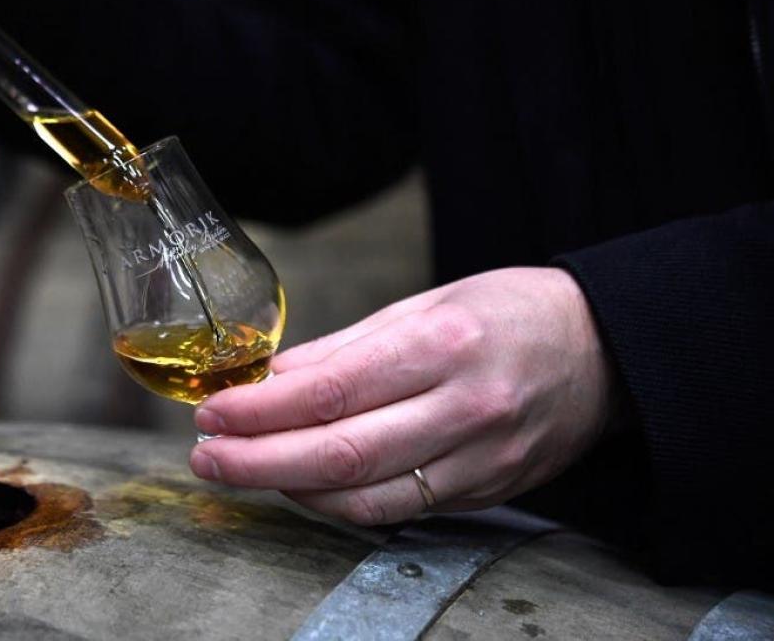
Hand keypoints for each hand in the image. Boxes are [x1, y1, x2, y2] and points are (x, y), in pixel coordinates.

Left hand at [189, 267, 617, 524]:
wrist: (607, 350)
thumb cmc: (511, 312)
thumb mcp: (426, 303)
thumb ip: (345, 347)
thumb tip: (271, 379)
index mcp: (443, 345)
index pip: (332, 392)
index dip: (261, 412)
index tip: (214, 413)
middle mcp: (465, 409)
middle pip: (342, 455)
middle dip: (258, 462)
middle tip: (207, 456)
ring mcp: (481, 460)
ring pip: (367, 499)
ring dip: (292, 491)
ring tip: (243, 470)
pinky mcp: (488, 493)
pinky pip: (400, 511)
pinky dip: (342, 503)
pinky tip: (304, 485)